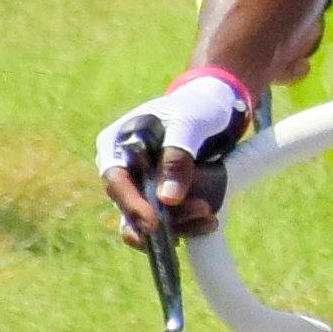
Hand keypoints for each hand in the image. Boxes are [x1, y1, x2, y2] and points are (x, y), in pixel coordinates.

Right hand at [95, 65, 251, 249]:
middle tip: (201, 213)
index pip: (115, 181)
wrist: (217, 107)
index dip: (132, 205)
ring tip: (210, 218)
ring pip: (149, 218)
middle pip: (131, 206)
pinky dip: (186, 223)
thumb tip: (167, 199)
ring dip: (178, 224)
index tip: (154, 224)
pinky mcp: (161, 195)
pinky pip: (168, 218)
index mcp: (115, 145)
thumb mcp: (189, 123)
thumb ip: (177, 156)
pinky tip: (209, 223)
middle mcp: (123, 168)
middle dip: (163, 219)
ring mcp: (141, 183)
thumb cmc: (197, 107)